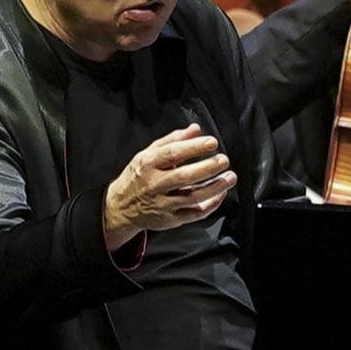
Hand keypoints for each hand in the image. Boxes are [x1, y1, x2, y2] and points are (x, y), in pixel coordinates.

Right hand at [103, 124, 237, 249]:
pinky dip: (210, 204)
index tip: (212, 142)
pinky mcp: (170, 220)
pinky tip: (220, 194)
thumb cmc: (138, 176)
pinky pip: (194, 213)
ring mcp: (162, 204)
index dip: (194, 147)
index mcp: (148, 164)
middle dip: (207, 167)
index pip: (173, 153)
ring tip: (230, 177)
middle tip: (223, 160)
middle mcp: (154, 184)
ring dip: (215, 187)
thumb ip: (172, 140)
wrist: (121, 206)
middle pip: (184, 176)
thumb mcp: (148, 154)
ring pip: (193, 197)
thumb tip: (195, 129)